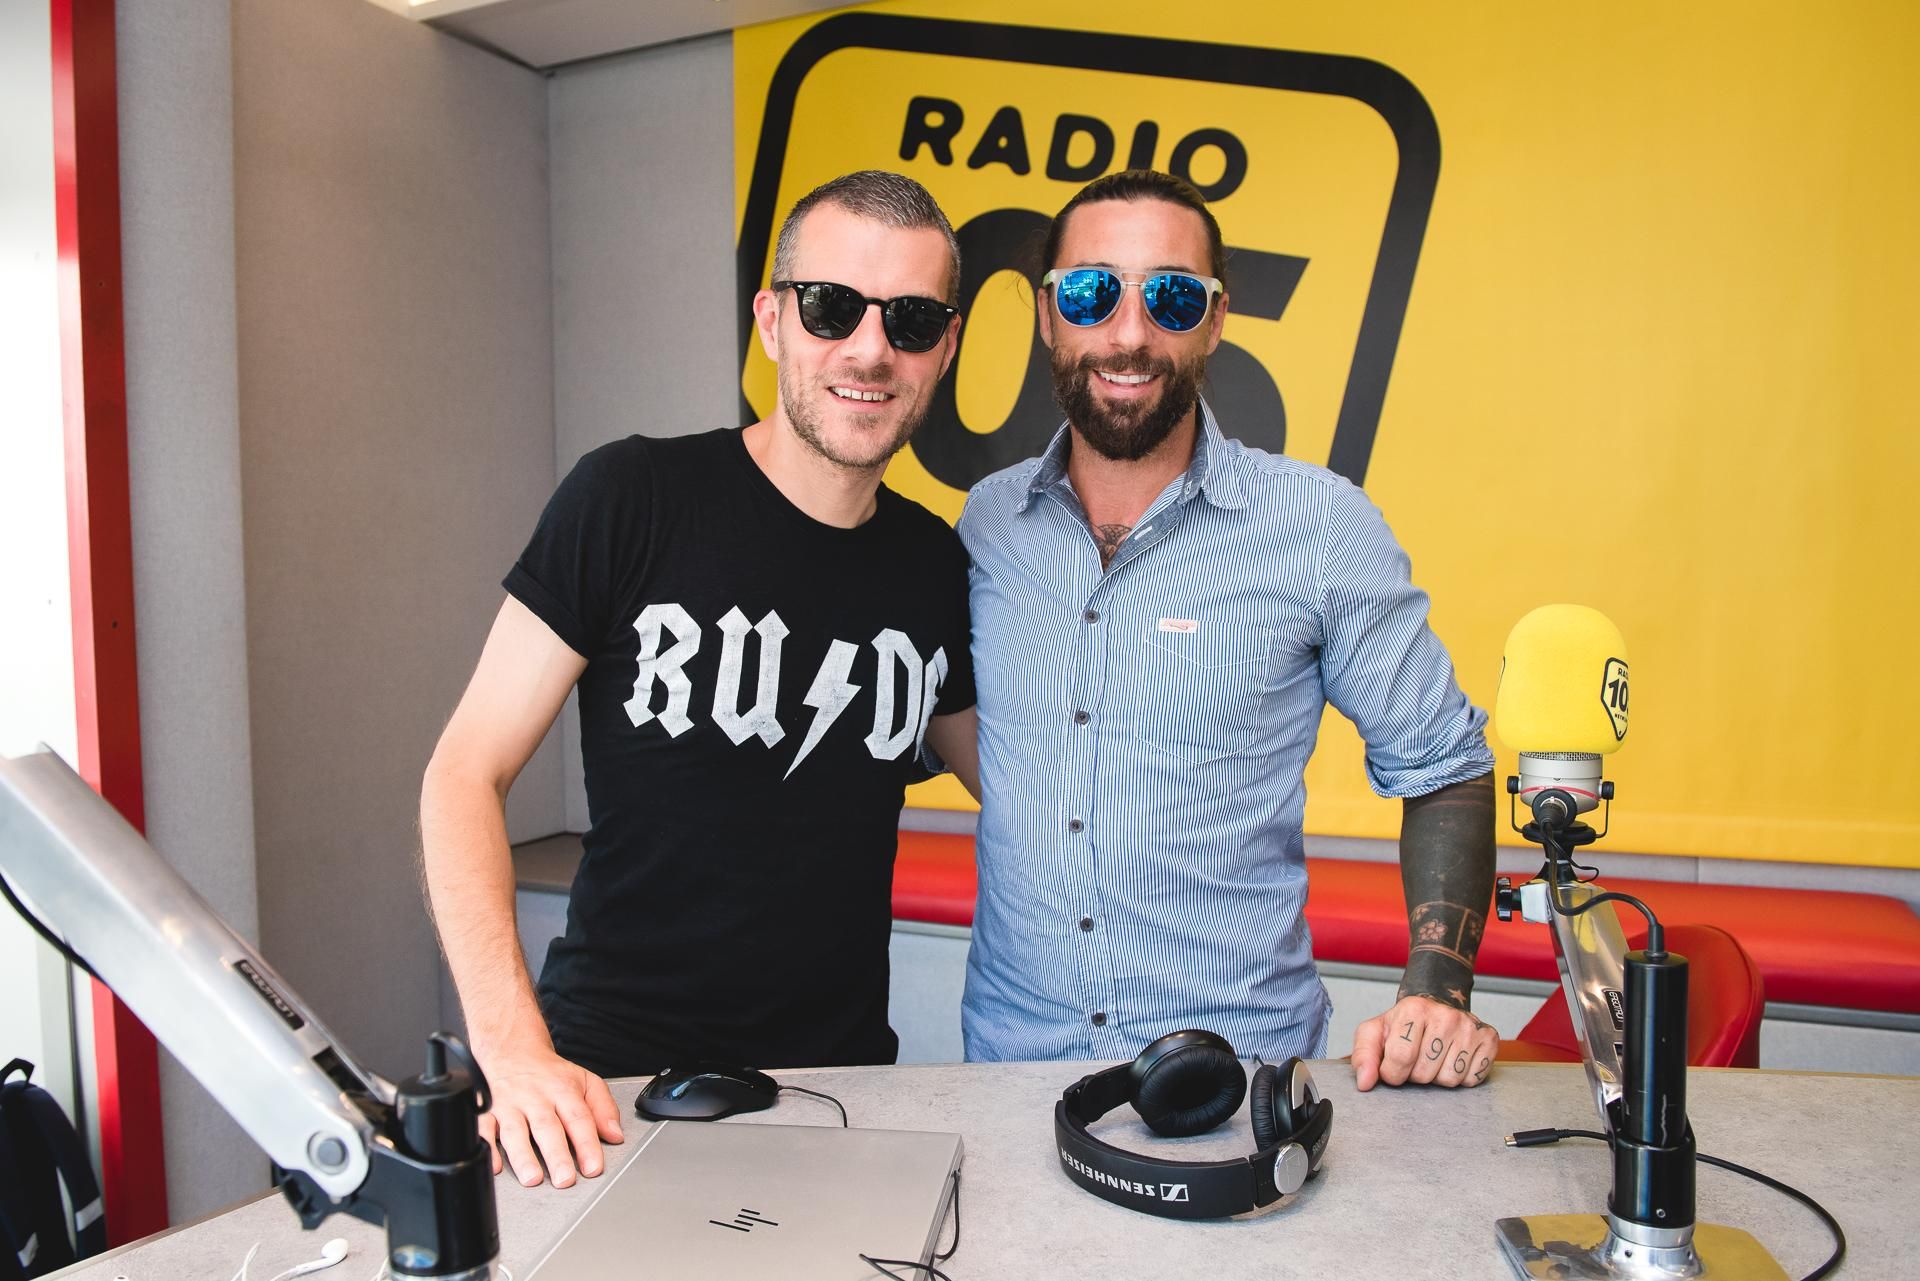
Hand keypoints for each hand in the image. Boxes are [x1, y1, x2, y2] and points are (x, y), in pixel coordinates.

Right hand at [474, 1044, 623, 1186]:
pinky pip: (484, 1129)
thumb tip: (615, 1135)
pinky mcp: (487, 1110)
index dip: (587, 1144)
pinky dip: (487, 1147)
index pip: (579, 1118)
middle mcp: (536, 1097)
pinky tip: (495, 1166)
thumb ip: (603, 1108)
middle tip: (564, 1179)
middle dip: (556, 1155)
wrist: (512, 1050)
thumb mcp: (584, 1081)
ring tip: (533, 1178)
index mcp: (563, 1090)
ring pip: (515, 1131)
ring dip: (523, 1156)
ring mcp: (509, 1104)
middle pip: (547, 1127)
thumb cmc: (550, 1073)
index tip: (593, 1167)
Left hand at [1351, 994, 1499, 1090]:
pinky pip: (1472, 1079)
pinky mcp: (1489, 1039)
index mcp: (1413, 1009)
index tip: (1392, 1066)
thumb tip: (1365, 1083)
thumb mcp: (1375, 1032)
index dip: (1391, 1072)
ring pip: (1449, 1080)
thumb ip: (1363, 1055)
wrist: (1437, 1006)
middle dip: (1415, 1075)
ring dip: (1438, 1077)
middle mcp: (1445, 1015)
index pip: (1399, 1059)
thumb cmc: (1405, 1024)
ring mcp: (1469, 1027)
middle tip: (1417, 1058)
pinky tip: (1454, 1059)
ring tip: (1435, 1058)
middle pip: (1424, 1074)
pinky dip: (1461, 1077)